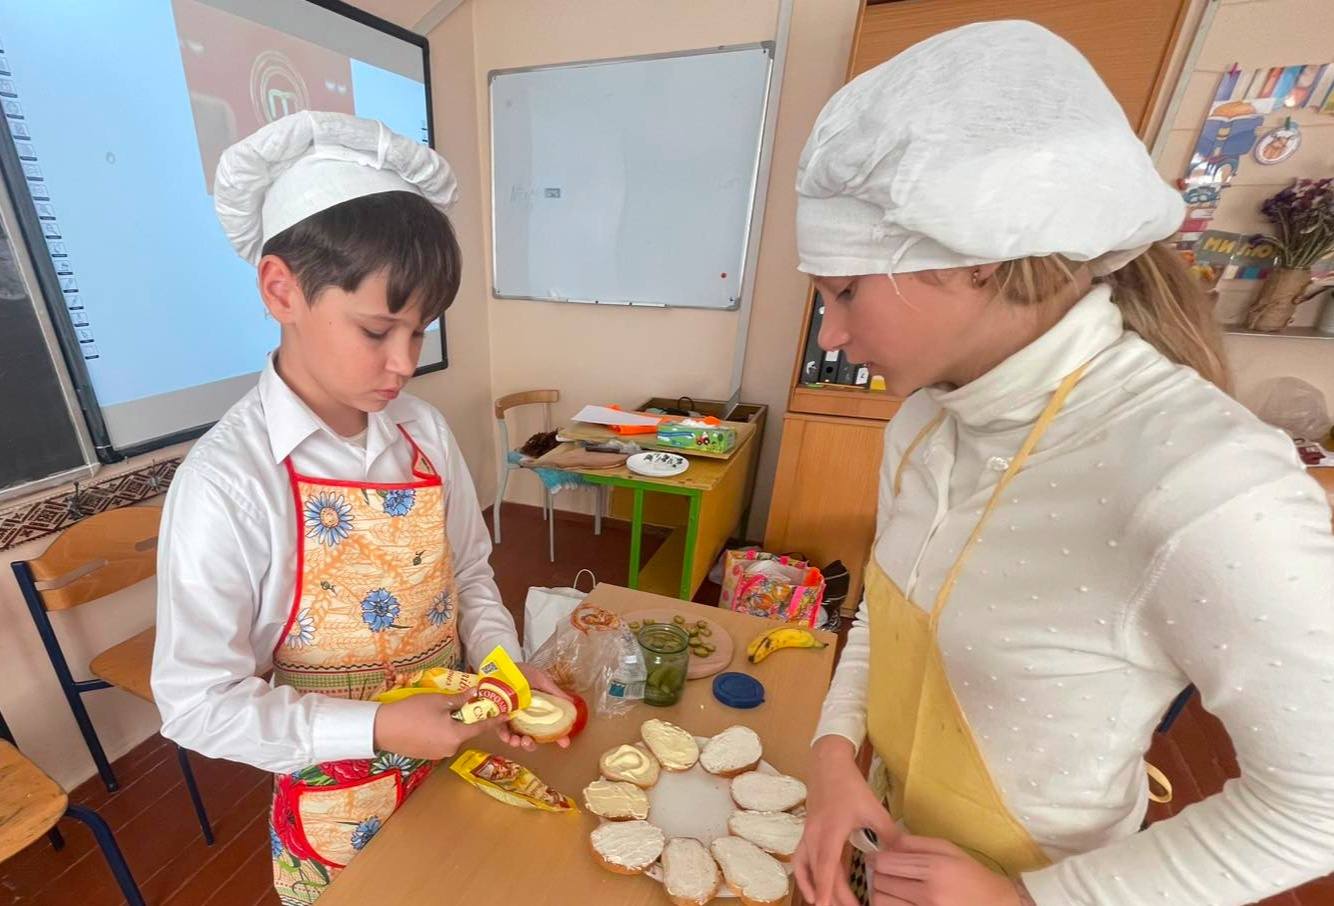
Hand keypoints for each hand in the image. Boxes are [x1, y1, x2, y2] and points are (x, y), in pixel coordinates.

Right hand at [372, 691, 503, 760]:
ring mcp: (438, 755)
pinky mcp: (427, 756)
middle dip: (466, 719)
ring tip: (438, 711)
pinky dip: (440, 732)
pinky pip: (440, 742)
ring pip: (452, 737)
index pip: (481, 727)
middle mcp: (450, 749)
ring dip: (451, 725)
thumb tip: (475, 693)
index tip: (507, 715)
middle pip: (465, 731)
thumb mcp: (438, 701)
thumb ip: (459, 700)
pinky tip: (428, 722)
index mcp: (456, 735)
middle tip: (461, 704)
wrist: (382, 729)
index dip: (495, 720)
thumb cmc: (411, 712)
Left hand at [495, 663, 573, 752]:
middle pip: (531, 736)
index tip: (564, 743)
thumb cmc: (519, 672)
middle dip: (531, 744)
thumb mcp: (540, 679)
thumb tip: (572, 702)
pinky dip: (505, 736)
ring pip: (516, 737)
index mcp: (536, 708)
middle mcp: (524, 715)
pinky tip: (508, 735)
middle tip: (530, 742)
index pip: (549, 725)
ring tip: (518, 741)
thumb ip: (554, 692)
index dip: (558, 736)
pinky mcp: (496, 718)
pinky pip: (501, 731)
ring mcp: (510, 718)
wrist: (498, 668)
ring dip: (518, 743)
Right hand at [794, 736, 897, 905]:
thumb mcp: (873, 809)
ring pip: (804, 868)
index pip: (825, 867)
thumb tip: (903, 855)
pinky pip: (801, 859)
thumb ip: (889, 834)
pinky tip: (813, 883)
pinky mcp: (807, 832)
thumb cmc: (850, 785)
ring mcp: (807, 834)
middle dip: (828, 895)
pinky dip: (805, 874)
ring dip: (811, 886)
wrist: (828, 763)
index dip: (825, 889)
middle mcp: (814, 836)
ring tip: (821, 903)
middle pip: (817, 873)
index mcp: (830, 832)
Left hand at [870, 835, 1020, 905]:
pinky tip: (899, 900)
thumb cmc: (971, 874)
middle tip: (888, 872)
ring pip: (881, 901)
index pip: (887, 862)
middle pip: (880, 881)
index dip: (878, 858)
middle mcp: (929, 893)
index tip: (880, 857)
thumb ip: (915, 843)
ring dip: (882, 892)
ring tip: (893, 887)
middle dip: (879, 874)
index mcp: (935, 868)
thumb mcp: (948, 849)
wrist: (995, 904)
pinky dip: (890, 905)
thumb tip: (887, 842)